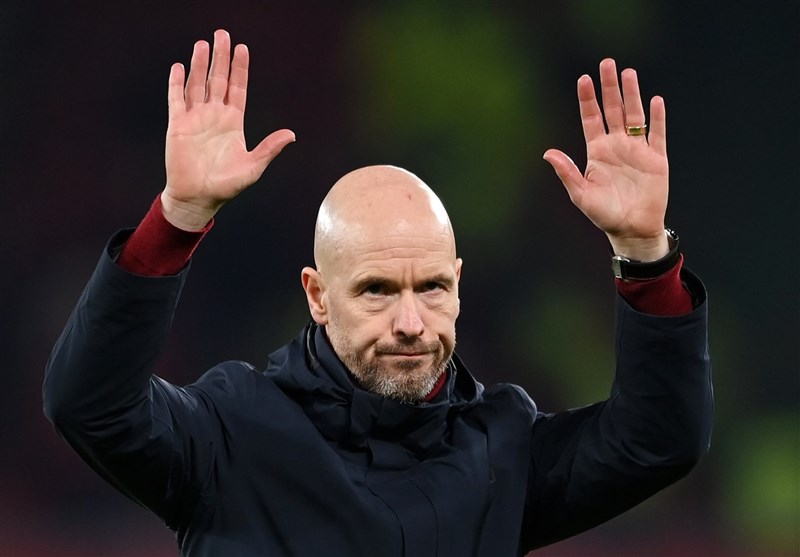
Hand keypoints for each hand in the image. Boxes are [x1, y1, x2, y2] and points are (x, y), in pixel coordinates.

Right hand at [162, 29, 294, 230]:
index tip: (242, 48)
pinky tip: (179, 66)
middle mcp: (214, 115)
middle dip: (220, 57)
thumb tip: (292, 134)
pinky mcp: (177, 125)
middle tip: (222, 34)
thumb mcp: (253, 166)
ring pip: (197, 84)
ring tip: (202, 44)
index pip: (238, 88)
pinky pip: (176, 99)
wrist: (198, 198)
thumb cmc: (226, 185)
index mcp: (233, 122)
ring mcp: (195, 118)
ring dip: (199, 64)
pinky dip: (176, 83)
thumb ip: (270, 148)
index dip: (240, 68)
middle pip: (218, 79)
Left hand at [544, 59, 668, 260]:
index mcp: (597, 152)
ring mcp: (637, 150)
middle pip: (613, 110)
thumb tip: (547, 153)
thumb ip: (567, 172)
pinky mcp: (656, 159)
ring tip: (628, 73)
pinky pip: (657, 134)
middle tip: (607, 63)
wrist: (632, 230)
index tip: (583, 79)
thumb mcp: (581, 194)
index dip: (587, 99)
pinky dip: (656, 118)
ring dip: (632, 94)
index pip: (591, 119)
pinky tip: (654, 101)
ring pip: (634, 116)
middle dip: (609, 87)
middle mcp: (616, 146)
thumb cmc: (604, 214)